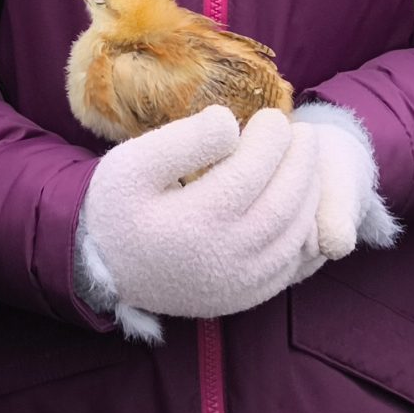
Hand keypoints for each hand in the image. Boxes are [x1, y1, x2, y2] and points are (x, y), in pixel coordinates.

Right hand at [78, 106, 347, 335]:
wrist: (104, 268)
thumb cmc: (118, 209)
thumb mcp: (132, 164)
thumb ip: (182, 141)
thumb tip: (231, 122)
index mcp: (196, 222)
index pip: (253, 172)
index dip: (271, 140)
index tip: (273, 115)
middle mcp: (226, 258)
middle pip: (284, 204)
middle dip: (301, 163)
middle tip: (303, 133)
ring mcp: (241, 284)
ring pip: (295, 235)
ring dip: (309, 193)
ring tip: (305, 161)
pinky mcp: (246, 297)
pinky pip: (293, 265)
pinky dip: (305, 230)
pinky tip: (301, 202)